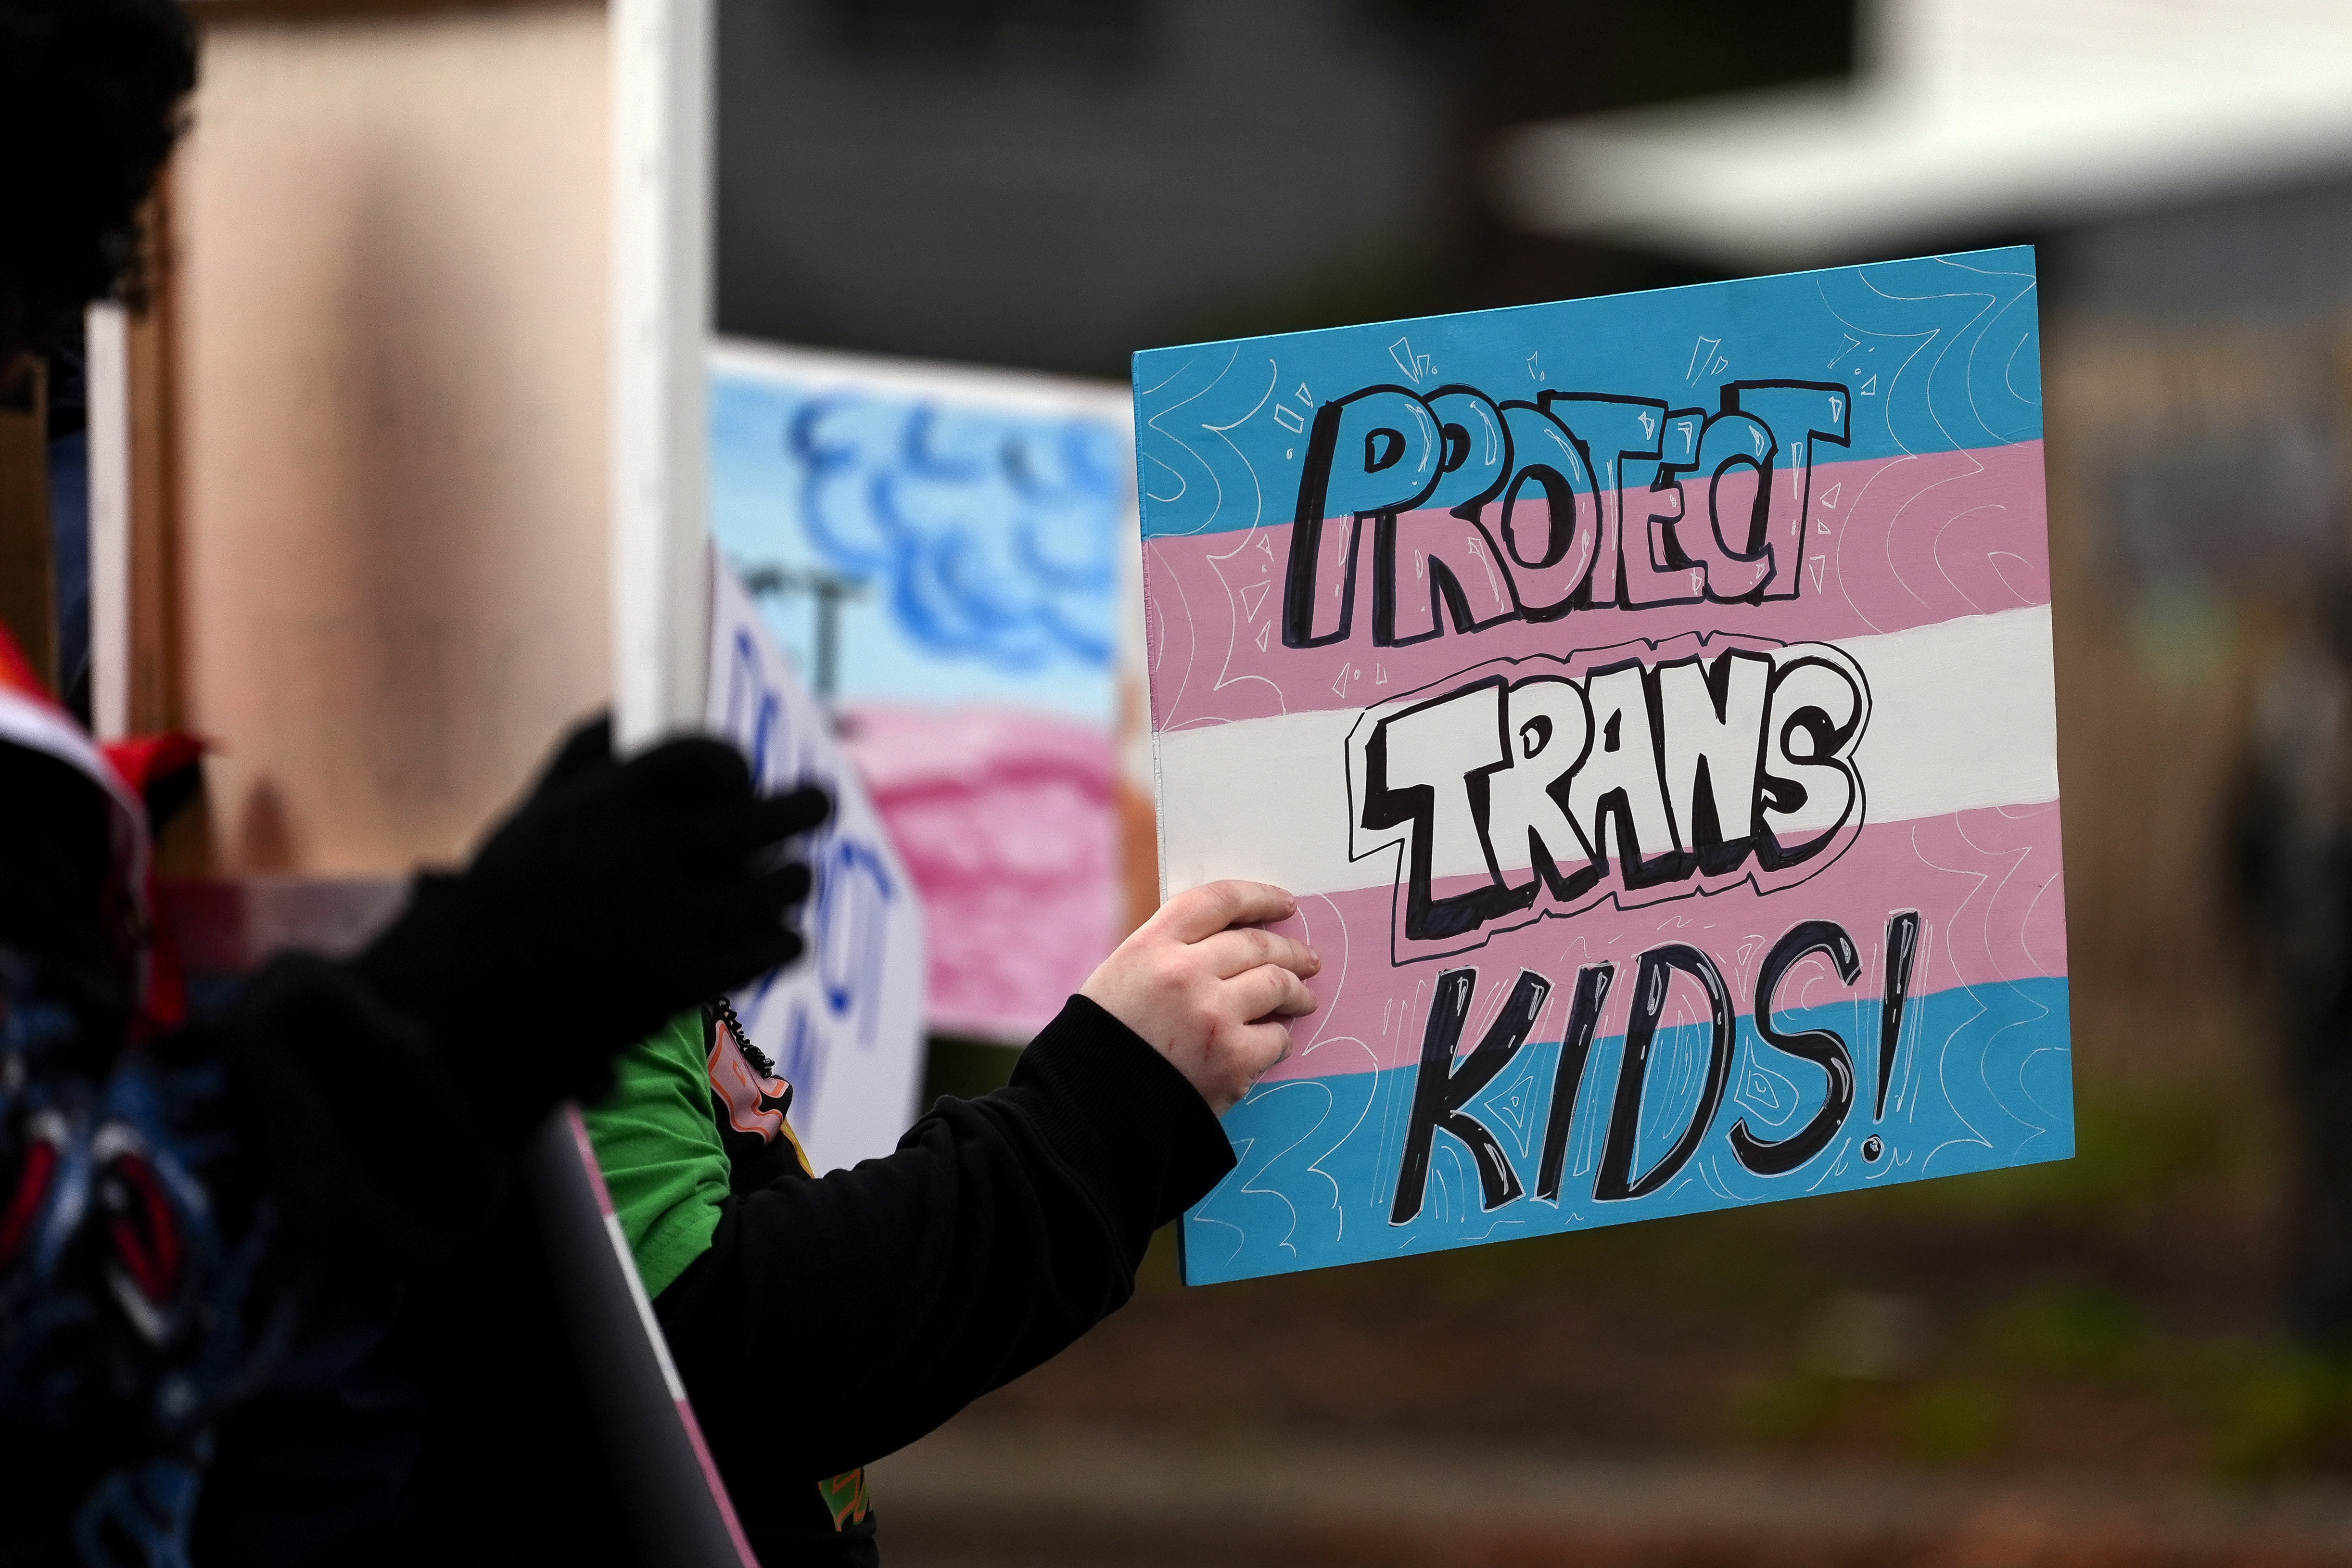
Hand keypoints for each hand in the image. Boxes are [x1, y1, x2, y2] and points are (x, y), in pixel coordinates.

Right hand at [354, 715, 830, 1138]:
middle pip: (764, 814)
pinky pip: (771, 946)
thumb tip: (632, 705)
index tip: (743, 776)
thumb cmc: (506, 901)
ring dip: (791, 879)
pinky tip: (778, 936)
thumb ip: (587, 754)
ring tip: (792, 878)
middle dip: (805, 807)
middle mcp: (641, 852)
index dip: (734, 764)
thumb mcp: (537, 812)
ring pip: (777, 884)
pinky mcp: (680, 983)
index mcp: (605, 802)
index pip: (706, 756)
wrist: (466, 1007)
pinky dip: (782, 939)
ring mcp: (665, 920)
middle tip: (821, 804)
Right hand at [1080, 880, 1319, 1114]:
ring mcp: (1212, 1015)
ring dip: (1297, 990)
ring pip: (1277, 983)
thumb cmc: (1106, 1042)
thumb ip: (1171, 953)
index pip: (1220, 901)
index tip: (1285, 904)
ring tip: (1304, 998)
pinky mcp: (1232, 1058)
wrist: (1091, 1110)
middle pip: (1257, 943)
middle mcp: (1185, 972)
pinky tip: (1277, 1042)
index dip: (1260, 898)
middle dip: (1290, 950)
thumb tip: (1233, 943)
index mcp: (1152, 945)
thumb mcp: (1123, 976)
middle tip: (1307, 958)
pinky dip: (1280, 1039)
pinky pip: (1276, 1037)